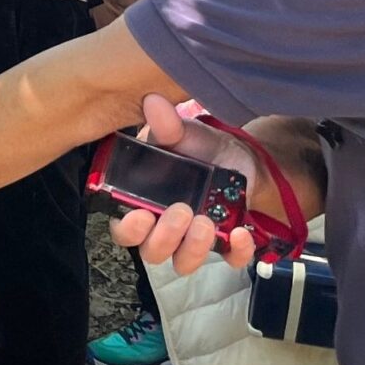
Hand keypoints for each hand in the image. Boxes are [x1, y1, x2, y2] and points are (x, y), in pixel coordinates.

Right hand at [107, 95, 260, 275]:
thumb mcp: (182, 132)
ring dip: (193, 249)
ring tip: (207, 222)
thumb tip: (154, 102)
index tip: (142, 214)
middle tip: (182, 211)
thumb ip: (165, 124)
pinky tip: (240, 233)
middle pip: (152, 251)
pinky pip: (228, 259)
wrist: (240, 156)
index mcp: (143, 202)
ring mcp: (194, 239)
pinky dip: (235, 252)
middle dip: (165, 237)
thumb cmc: (198, 146)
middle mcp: (164, 228)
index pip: (124, 229)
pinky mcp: (225, 244)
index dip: (129, 229)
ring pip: (184, 262)